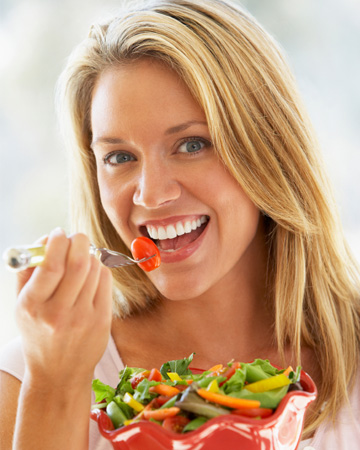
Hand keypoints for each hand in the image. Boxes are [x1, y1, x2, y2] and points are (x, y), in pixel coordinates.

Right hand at [15, 228, 112, 386]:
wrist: (58, 373)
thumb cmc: (39, 331)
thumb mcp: (22, 305)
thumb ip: (28, 270)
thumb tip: (46, 238)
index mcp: (33, 306)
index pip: (50, 265)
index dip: (57, 241)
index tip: (58, 233)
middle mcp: (58, 313)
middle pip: (78, 263)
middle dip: (80, 241)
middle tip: (77, 237)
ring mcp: (83, 318)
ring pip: (94, 269)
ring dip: (90, 254)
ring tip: (83, 257)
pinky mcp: (102, 321)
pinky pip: (105, 281)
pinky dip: (100, 268)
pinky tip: (92, 272)